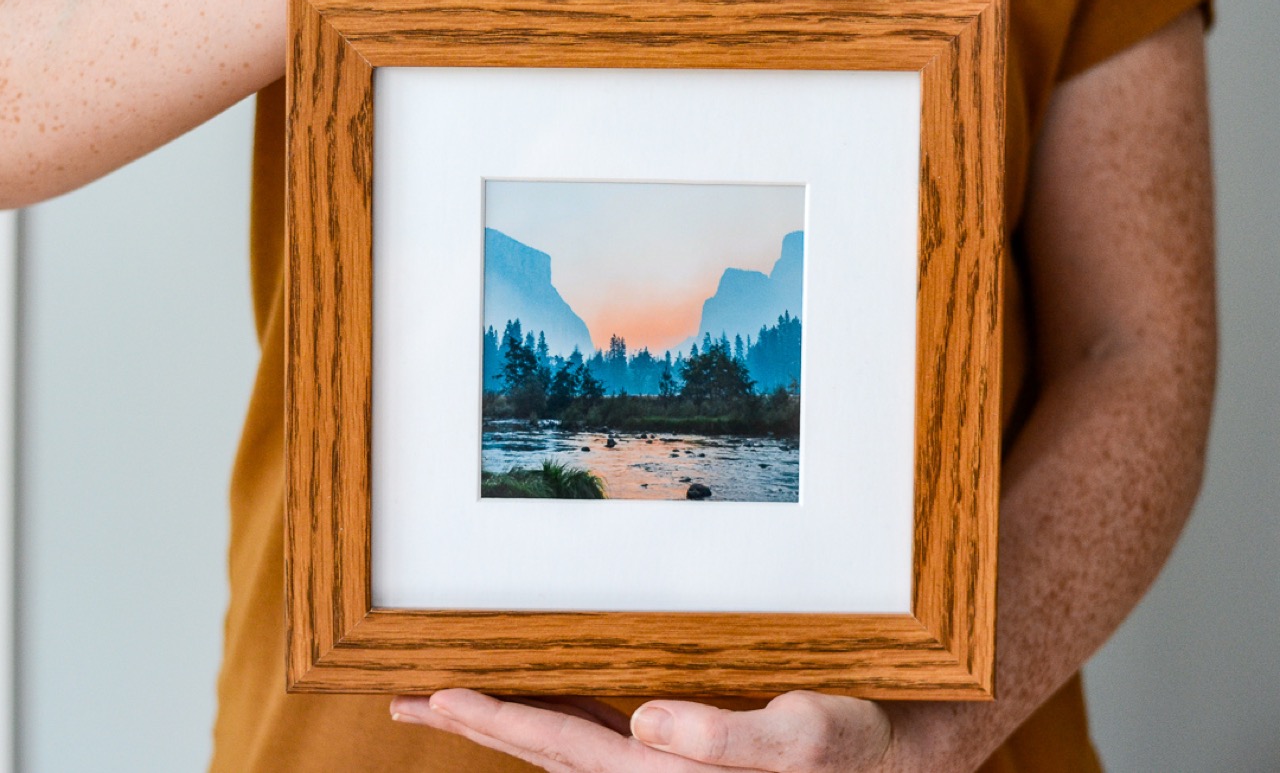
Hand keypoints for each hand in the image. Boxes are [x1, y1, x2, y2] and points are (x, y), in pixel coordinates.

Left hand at [390, 689, 896, 770]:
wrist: (879, 764)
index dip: (499, 718)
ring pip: (558, 747)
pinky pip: (588, 738)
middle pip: (541, 750)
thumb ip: (725, 738)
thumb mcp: (799, 738)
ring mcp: (657, 771)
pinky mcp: (671, 757)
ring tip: (449, 702)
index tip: (440, 696)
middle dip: (474, 723)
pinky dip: (547, 722)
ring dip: (501, 725)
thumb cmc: (844, 749)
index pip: (563, 743)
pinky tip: (534, 708)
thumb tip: (648, 722)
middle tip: (406, 698)